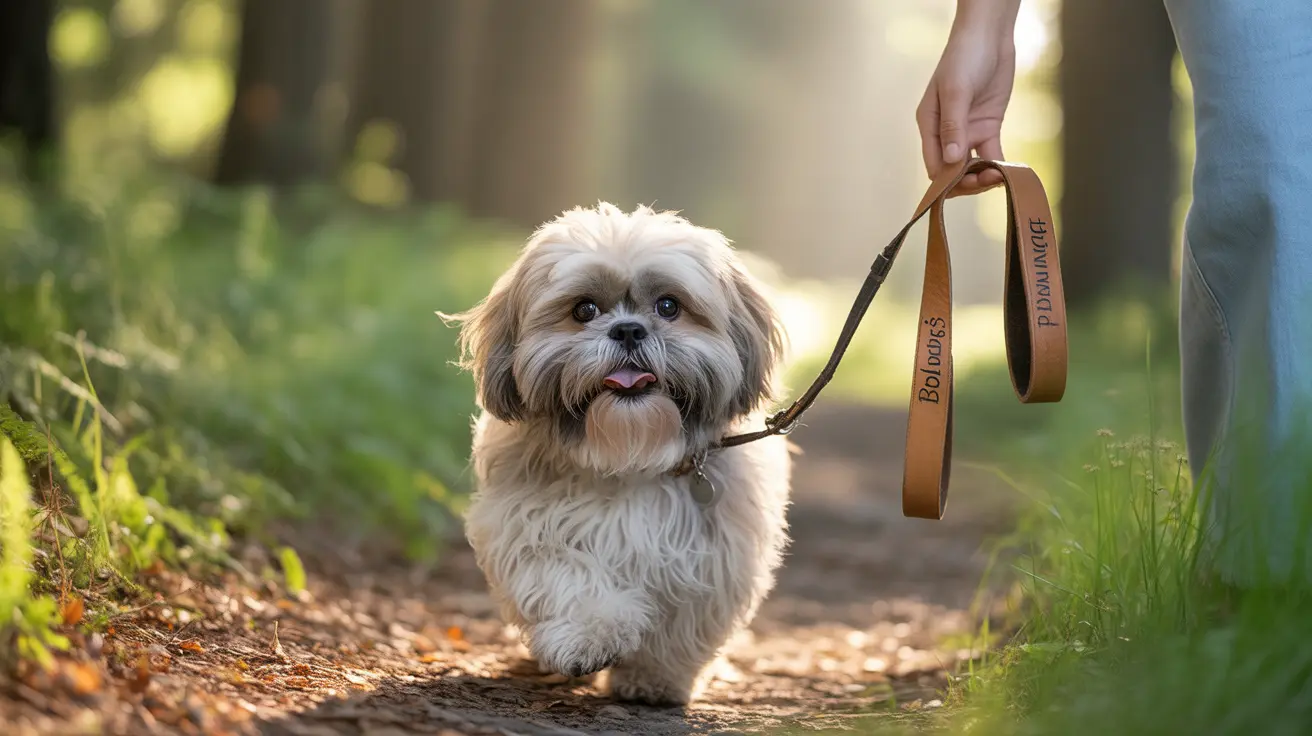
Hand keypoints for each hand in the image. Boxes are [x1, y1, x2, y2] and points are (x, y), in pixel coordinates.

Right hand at [916, 3, 1019, 195]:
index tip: (964, 186)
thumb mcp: (956, 90)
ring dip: (983, 176)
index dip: (946, 181)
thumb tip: (950, 160)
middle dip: (967, 182)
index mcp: (929, 126)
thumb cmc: (964, 57)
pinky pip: (991, 154)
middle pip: (952, 171)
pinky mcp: (987, 127)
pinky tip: (1007, 173)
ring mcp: (968, 131)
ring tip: (999, 177)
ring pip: (972, 166)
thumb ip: (952, 126)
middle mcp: (946, 134)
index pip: (933, 165)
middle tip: (986, 181)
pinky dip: (998, 165)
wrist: (988, 36)